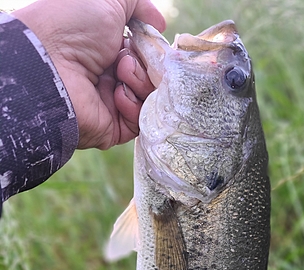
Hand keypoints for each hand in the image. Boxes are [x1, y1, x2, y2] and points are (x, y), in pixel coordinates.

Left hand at [13, 0, 165, 148]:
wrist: (48, 65)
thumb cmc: (72, 27)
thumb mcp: (109, 1)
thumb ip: (137, 5)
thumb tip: (159, 24)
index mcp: (108, 50)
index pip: (146, 55)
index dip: (151, 49)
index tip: (149, 42)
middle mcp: (110, 78)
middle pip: (151, 77)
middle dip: (148, 65)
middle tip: (128, 57)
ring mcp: (111, 104)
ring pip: (149, 98)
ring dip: (140, 81)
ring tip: (120, 72)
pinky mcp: (112, 128)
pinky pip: (139, 121)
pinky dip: (134, 104)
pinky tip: (118, 93)